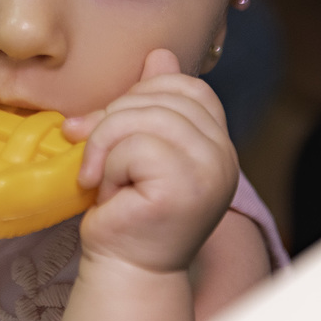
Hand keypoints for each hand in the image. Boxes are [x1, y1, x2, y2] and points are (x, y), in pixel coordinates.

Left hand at [62, 49, 237, 273]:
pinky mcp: (185, 188)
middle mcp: (224, 155)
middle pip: (160, 97)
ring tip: (102, 178)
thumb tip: (159, 54)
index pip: (187, 86)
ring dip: (105, 147)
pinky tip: (110, 194)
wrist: (124, 267)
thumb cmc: (126, 206)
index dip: (141, 95)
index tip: (113, 128)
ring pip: (142, 118)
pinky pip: (134, 146)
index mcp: (217, 142)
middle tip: (96, 159)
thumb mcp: (136, 144)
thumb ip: (148, 103)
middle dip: (112, 119)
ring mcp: (210, 172)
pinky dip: (107, 166)